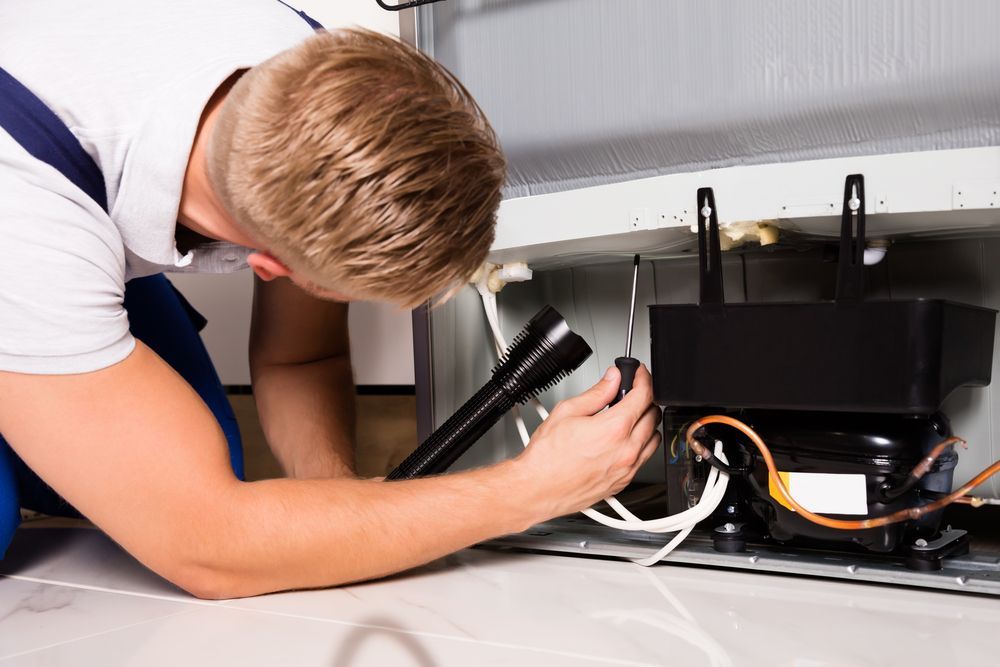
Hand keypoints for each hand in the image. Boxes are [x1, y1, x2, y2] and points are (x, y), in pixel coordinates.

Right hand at [513, 364, 661, 520]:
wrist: (537, 488)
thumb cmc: (546, 456)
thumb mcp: (567, 411)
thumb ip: (596, 392)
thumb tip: (612, 379)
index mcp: (614, 429)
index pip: (644, 395)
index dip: (643, 378)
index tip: (638, 373)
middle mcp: (626, 450)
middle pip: (653, 415)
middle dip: (644, 398)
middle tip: (629, 393)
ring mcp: (627, 469)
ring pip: (655, 437)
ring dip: (647, 422)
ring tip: (628, 416)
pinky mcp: (624, 482)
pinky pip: (645, 458)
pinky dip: (641, 444)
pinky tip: (624, 439)